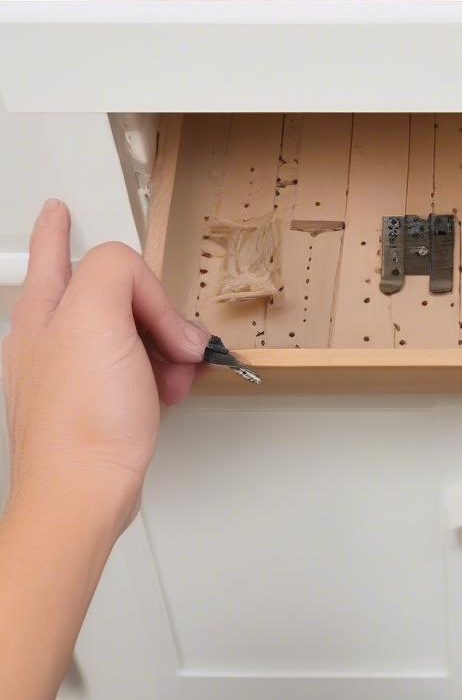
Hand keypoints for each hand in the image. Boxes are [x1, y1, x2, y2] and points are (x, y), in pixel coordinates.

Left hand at [2, 200, 208, 536]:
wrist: (84, 491)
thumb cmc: (81, 419)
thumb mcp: (96, 317)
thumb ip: (115, 274)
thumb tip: (143, 286)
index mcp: (46, 310)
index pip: (52, 252)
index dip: (58, 228)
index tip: (61, 208)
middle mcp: (54, 338)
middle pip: (110, 294)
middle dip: (154, 306)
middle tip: (176, 329)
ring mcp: (77, 373)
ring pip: (133, 334)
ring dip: (168, 344)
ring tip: (177, 368)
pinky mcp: (99, 403)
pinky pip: (141, 371)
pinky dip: (164, 375)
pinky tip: (170, 391)